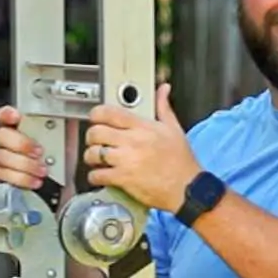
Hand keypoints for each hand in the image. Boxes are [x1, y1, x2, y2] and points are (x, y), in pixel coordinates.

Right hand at [0, 104, 76, 189]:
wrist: (63, 178)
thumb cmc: (61, 154)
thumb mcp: (65, 134)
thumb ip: (61, 120)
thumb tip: (66, 110)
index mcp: (21, 124)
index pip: (4, 114)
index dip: (7, 114)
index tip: (17, 117)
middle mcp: (9, 139)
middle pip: (2, 135)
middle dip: (21, 144)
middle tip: (39, 151)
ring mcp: (3, 156)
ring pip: (2, 157)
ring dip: (24, 164)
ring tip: (42, 169)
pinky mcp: (3, 174)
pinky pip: (3, 175)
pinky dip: (21, 178)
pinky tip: (35, 179)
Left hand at [82, 83, 203, 212]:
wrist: (187, 187)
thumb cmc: (181, 161)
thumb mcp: (174, 129)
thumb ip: (163, 107)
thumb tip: (163, 89)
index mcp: (143, 127)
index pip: (110, 113)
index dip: (97, 114)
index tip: (95, 118)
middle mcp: (132, 142)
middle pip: (96, 132)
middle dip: (91, 136)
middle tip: (95, 141)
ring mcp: (126, 160)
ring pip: (93, 153)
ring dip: (90, 157)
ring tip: (96, 159)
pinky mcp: (123, 179)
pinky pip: (97, 175)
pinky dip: (94, 176)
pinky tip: (100, 176)